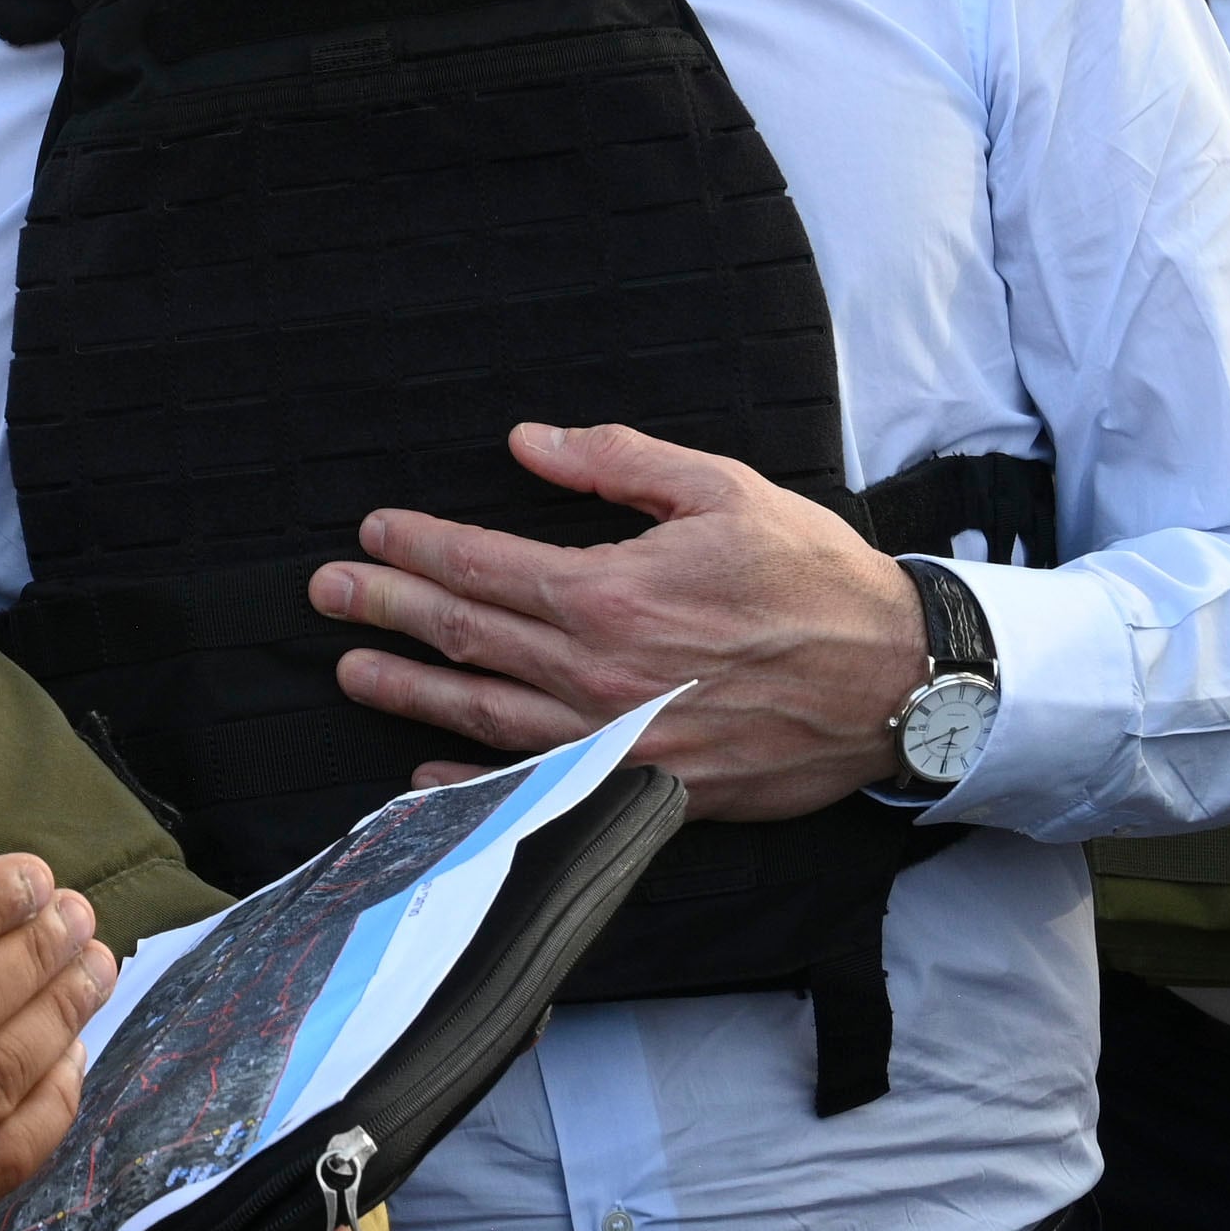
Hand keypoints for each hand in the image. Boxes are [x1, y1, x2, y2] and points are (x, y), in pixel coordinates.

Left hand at [305, 421, 928, 821]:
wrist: (900, 685)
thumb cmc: (814, 579)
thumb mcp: (722, 489)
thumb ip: (616, 462)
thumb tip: (529, 442)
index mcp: (611, 592)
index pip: (483, 565)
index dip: (419, 545)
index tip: (374, 531)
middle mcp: (598, 673)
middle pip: (467, 637)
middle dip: (388, 609)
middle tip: (329, 593)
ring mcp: (615, 741)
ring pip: (485, 714)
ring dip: (410, 689)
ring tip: (352, 671)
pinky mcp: (645, 788)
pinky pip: (536, 787)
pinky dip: (472, 785)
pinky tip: (424, 775)